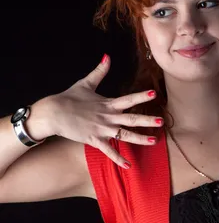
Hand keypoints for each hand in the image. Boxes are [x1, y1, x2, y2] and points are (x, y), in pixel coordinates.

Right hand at [43, 55, 162, 166]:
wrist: (53, 113)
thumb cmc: (69, 98)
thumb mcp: (86, 83)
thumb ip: (100, 71)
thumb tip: (107, 56)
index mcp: (108, 103)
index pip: (128, 99)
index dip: (141, 96)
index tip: (154, 94)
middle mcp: (108, 117)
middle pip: (131, 119)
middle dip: (147, 121)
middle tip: (162, 122)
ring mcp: (102, 129)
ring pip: (125, 135)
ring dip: (140, 139)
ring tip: (154, 141)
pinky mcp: (95, 140)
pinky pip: (109, 151)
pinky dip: (118, 159)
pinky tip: (129, 166)